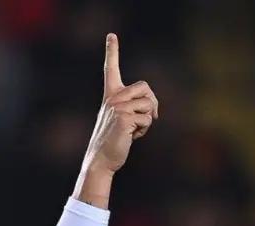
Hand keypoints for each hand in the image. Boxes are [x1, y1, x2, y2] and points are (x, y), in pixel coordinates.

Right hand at [85, 34, 157, 174]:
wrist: (100, 161)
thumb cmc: (113, 143)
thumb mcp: (121, 121)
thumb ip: (133, 109)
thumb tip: (154, 109)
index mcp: (110, 97)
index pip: (110, 70)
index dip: (112, 52)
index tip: (111, 35)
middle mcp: (112, 99)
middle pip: (144, 87)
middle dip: (152, 102)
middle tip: (150, 117)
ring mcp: (117, 108)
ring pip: (149, 104)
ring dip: (148, 119)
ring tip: (135, 131)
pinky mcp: (124, 119)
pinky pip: (147, 118)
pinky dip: (145, 129)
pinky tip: (133, 137)